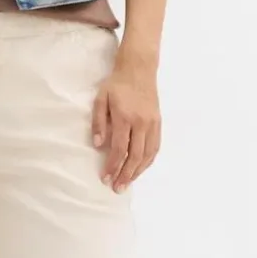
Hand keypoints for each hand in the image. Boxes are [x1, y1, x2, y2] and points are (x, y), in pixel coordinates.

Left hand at [90, 50, 160, 191]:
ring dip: (137, 172)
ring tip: (127, 183)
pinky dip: (148, 161)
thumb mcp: (100, 99)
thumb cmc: (116, 84)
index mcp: (125, 117)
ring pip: (147, 154)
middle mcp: (141, 123)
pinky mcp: (158, 123)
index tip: (105, 178)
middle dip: (125, 174)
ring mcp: (152, 124)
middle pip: (134, 156)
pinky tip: (140, 169)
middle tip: (117, 188)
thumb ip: (98, 122)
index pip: (119, 149)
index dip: (112, 166)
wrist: (139, 69)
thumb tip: (98, 145)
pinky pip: (155, 147)